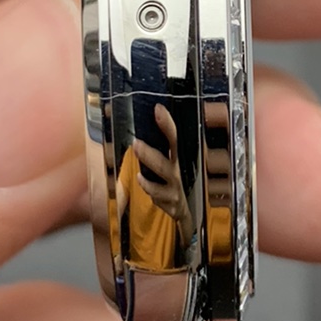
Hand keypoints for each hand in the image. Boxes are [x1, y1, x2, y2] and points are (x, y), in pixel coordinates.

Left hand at [132, 105, 193, 236]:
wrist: (185, 211)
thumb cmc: (170, 182)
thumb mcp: (168, 165)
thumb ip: (158, 150)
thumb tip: (139, 129)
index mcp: (177, 158)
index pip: (174, 138)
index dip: (167, 124)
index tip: (158, 109)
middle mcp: (178, 172)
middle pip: (168, 161)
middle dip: (151, 153)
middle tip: (136, 144)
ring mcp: (175, 189)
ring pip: (162, 182)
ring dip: (149, 177)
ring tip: (137, 172)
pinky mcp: (171, 204)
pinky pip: (158, 198)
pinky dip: (149, 189)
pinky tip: (140, 180)